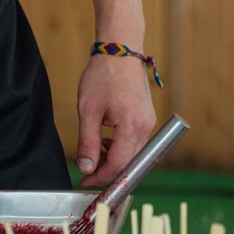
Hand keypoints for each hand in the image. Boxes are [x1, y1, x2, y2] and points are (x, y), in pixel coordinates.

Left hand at [74, 49, 156, 187]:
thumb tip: (86, 168)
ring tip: (93, 154)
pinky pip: (136, 142)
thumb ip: (88, 142)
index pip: (119, 165)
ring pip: (133, 154)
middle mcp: (146, 126)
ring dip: (114, 160)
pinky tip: (105, 141)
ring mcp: (149, 121)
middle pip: (130, 163)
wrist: (120, 51)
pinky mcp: (147, 117)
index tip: (84, 182)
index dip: (101, 177)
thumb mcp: (88, 111)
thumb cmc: (103, 75)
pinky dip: (121, 147)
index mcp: (132, 125)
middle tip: (86, 173)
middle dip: (108, 172)